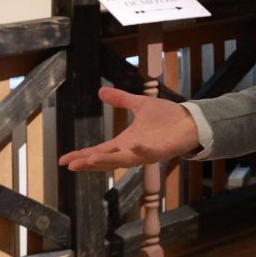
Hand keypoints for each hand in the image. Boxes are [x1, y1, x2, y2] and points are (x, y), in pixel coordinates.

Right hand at [57, 86, 198, 170]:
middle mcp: (132, 151)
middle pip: (106, 160)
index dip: (82, 155)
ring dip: (106, 161)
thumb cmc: (166, 117)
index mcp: (124, 142)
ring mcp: (146, 153)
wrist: (191, 121)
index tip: (64, 160)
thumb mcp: (139, 104)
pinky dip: (140, 149)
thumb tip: (100, 91)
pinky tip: (131, 144)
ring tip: (89, 159)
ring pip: (123, 160)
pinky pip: (148, 152)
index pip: (99, 151)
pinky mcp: (160, 151)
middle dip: (89, 162)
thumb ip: (121, 100)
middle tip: (71, 165)